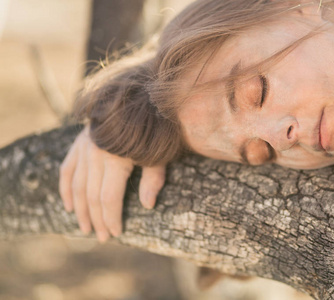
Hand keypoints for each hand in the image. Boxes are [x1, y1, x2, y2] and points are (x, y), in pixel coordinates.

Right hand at [59, 126, 165, 241]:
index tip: (117, 233)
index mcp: (115, 157)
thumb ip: (153, 178)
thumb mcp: (159, 153)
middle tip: (103, 237)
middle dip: (97, 219)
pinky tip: (69, 206)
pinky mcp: (79, 143)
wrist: (139, 97)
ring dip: (80, 210)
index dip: (112, 218)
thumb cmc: (155, 127)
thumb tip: (147, 205)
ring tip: (85, 229)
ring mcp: (84, 147)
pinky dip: (66, 189)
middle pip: (91, 195)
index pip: (108, 197)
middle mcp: (95, 153)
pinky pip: (67, 170)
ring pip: (77, 186)